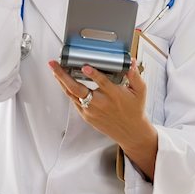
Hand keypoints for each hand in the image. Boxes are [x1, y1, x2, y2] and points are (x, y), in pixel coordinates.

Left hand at [48, 59, 156, 179]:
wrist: (130, 132)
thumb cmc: (134, 109)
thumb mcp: (140, 91)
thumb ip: (134, 75)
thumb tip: (129, 61)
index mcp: (114, 95)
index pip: (102, 82)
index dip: (93, 74)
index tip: (85, 65)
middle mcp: (100, 103)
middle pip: (78, 89)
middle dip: (63, 75)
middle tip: (54, 65)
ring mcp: (91, 111)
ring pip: (72, 94)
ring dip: (61, 81)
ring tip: (54, 69)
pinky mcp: (86, 116)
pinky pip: (74, 101)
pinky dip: (67, 90)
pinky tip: (62, 81)